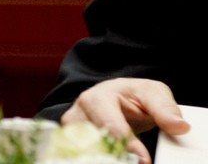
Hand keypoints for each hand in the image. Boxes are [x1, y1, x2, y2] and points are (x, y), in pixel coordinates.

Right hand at [61, 77, 189, 163]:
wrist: (114, 99)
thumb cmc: (131, 95)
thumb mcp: (152, 93)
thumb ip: (164, 108)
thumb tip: (179, 126)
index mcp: (95, 99)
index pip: (109, 126)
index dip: (128, 145)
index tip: (144, 159)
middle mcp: (77, 116)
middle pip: (93, 145)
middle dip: (115, 157)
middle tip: (137, 161)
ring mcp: (71, 133)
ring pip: (84, 155)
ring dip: (106, 159)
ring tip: (129, 161)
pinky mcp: (72, 147)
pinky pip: (83, 159)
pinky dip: (100, 160)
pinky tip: (115, 160)